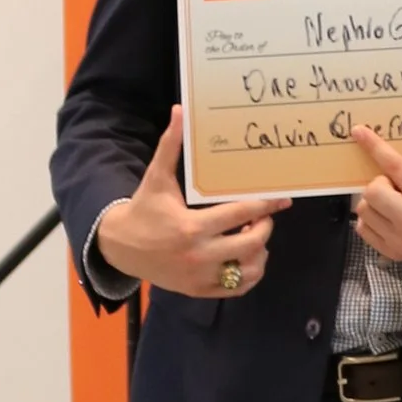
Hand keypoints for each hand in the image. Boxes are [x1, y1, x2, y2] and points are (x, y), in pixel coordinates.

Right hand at [93, 106, 287, 296]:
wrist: (117, 248)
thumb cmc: (143, 209)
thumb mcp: (156, 178)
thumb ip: (171, 146)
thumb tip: (179, 110)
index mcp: (190, 227)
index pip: (240, 214)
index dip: (266, 205)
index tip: (283, 199)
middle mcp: (198, 255)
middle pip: (251, 243)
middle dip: (264, 228)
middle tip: (262, 218)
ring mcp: (199, 276)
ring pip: (248, 269)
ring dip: (259, 252)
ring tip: (252, 236)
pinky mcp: (198, 290)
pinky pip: (237, 288)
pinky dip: (249, 274)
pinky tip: (244, 256)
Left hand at [349, 125, 401, 264]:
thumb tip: (385, 154)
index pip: (395, 167)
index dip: (375, 147)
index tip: (359, 132)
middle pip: (372, 191)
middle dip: (379, 183)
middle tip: (394, 184)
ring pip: (363, 210)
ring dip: (375, 201)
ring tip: (393, 201)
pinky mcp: (394, 253)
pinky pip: (363, 228)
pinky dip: (372, 218)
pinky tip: (388, 215)